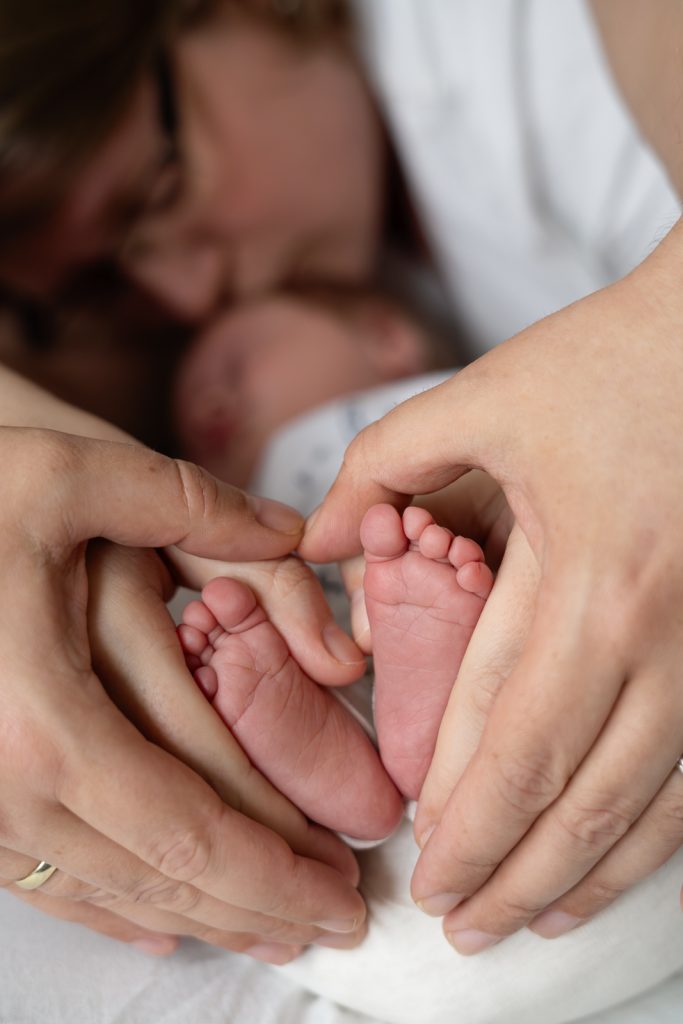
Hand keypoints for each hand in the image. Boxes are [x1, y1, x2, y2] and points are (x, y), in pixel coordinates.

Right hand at [0, 427, 364, 961]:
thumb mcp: (73, 476)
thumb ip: (194, 506)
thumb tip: (295, 537)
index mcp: (49, 706)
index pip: (196, 815)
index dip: (281, 860)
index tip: (345, 882)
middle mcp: (8, 775)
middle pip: (162, 870)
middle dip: (261, 904)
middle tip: (335, 919)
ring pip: (108, 889)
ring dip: (200, 917)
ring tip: (273, 930)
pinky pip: (47, 878)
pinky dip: (116, 907)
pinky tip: (160, 923)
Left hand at [301, 220, 682, 949]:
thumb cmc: (611, 361)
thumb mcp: (485, 397)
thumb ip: (384, 462)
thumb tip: (321, 538)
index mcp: (584, 577)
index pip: (506, 732)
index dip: (460, 812)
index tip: (422, 863)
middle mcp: (657, 634)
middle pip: (574, 794)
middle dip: (508, 871)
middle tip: (458, 922)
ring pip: (644, 805)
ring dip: (580, 876)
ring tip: (524, 923)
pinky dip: (652, 839)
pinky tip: (616, 869)